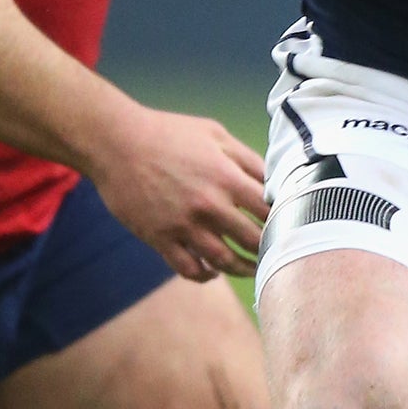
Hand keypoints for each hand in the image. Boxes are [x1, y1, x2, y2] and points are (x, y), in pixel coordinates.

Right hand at [85, 103, 270, 280]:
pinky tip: (214, 270)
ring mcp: (183, 226)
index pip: (270, 210)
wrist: (116, 143)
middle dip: (270, 248)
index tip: (291, 223)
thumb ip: (248, 159)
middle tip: (278, 251)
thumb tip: (276, 179)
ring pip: (224, 262)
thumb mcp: (216, 134)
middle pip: (253, 241)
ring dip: (244, 269)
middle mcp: (209, 206)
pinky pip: (190, 269)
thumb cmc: (169, 133)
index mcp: (227, 178)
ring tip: (255, 269)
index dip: (285, 219)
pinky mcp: (160, 239)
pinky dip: (206, 275)